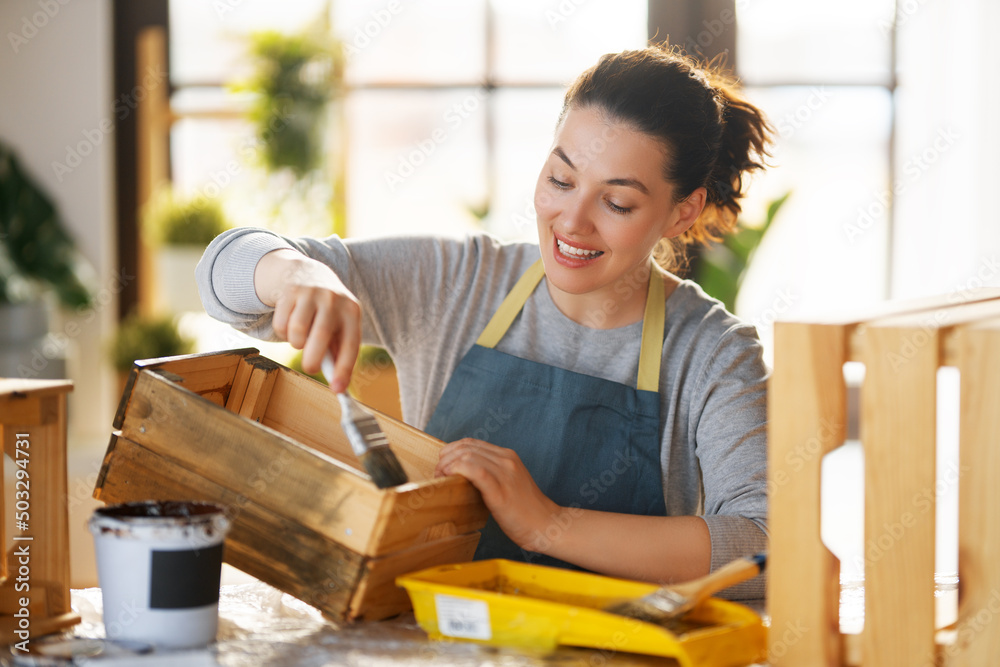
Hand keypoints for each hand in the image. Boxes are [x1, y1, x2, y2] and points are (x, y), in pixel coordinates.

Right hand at [254, 249, 360, 391]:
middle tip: (310, 368)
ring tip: (301, 337)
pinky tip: (290, 321)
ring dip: (296, 343)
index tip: (337, 390)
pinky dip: (283, 332)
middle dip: (313, 361)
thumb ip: (339, 352)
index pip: (351, 344)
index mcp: (352, 311)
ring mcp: (311, 293)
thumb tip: (338, 386)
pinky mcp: (289, 292)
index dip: (344, 369)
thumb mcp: (340, 325)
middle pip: (320, 337)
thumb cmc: (328, 311)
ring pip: (296, 333)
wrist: (307, 273)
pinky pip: (281, 324)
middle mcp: (333, 299)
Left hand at [435, 438, 560, 550]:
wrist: (546, 525)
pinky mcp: (500, 490)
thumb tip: (462, 475)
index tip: (443, 465)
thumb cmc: (525, 510)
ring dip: (448, 465)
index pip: (472, 443)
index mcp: (507, 456)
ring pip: (468, 456)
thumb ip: (490, 474)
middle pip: (466, 447)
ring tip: (441, 478)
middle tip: (438, 473)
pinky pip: (475, 470)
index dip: (452, 450)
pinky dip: (458, 470)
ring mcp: (505, 473)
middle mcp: (506, 460)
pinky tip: (450, 478)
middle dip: (446, 457)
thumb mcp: (508, 483)